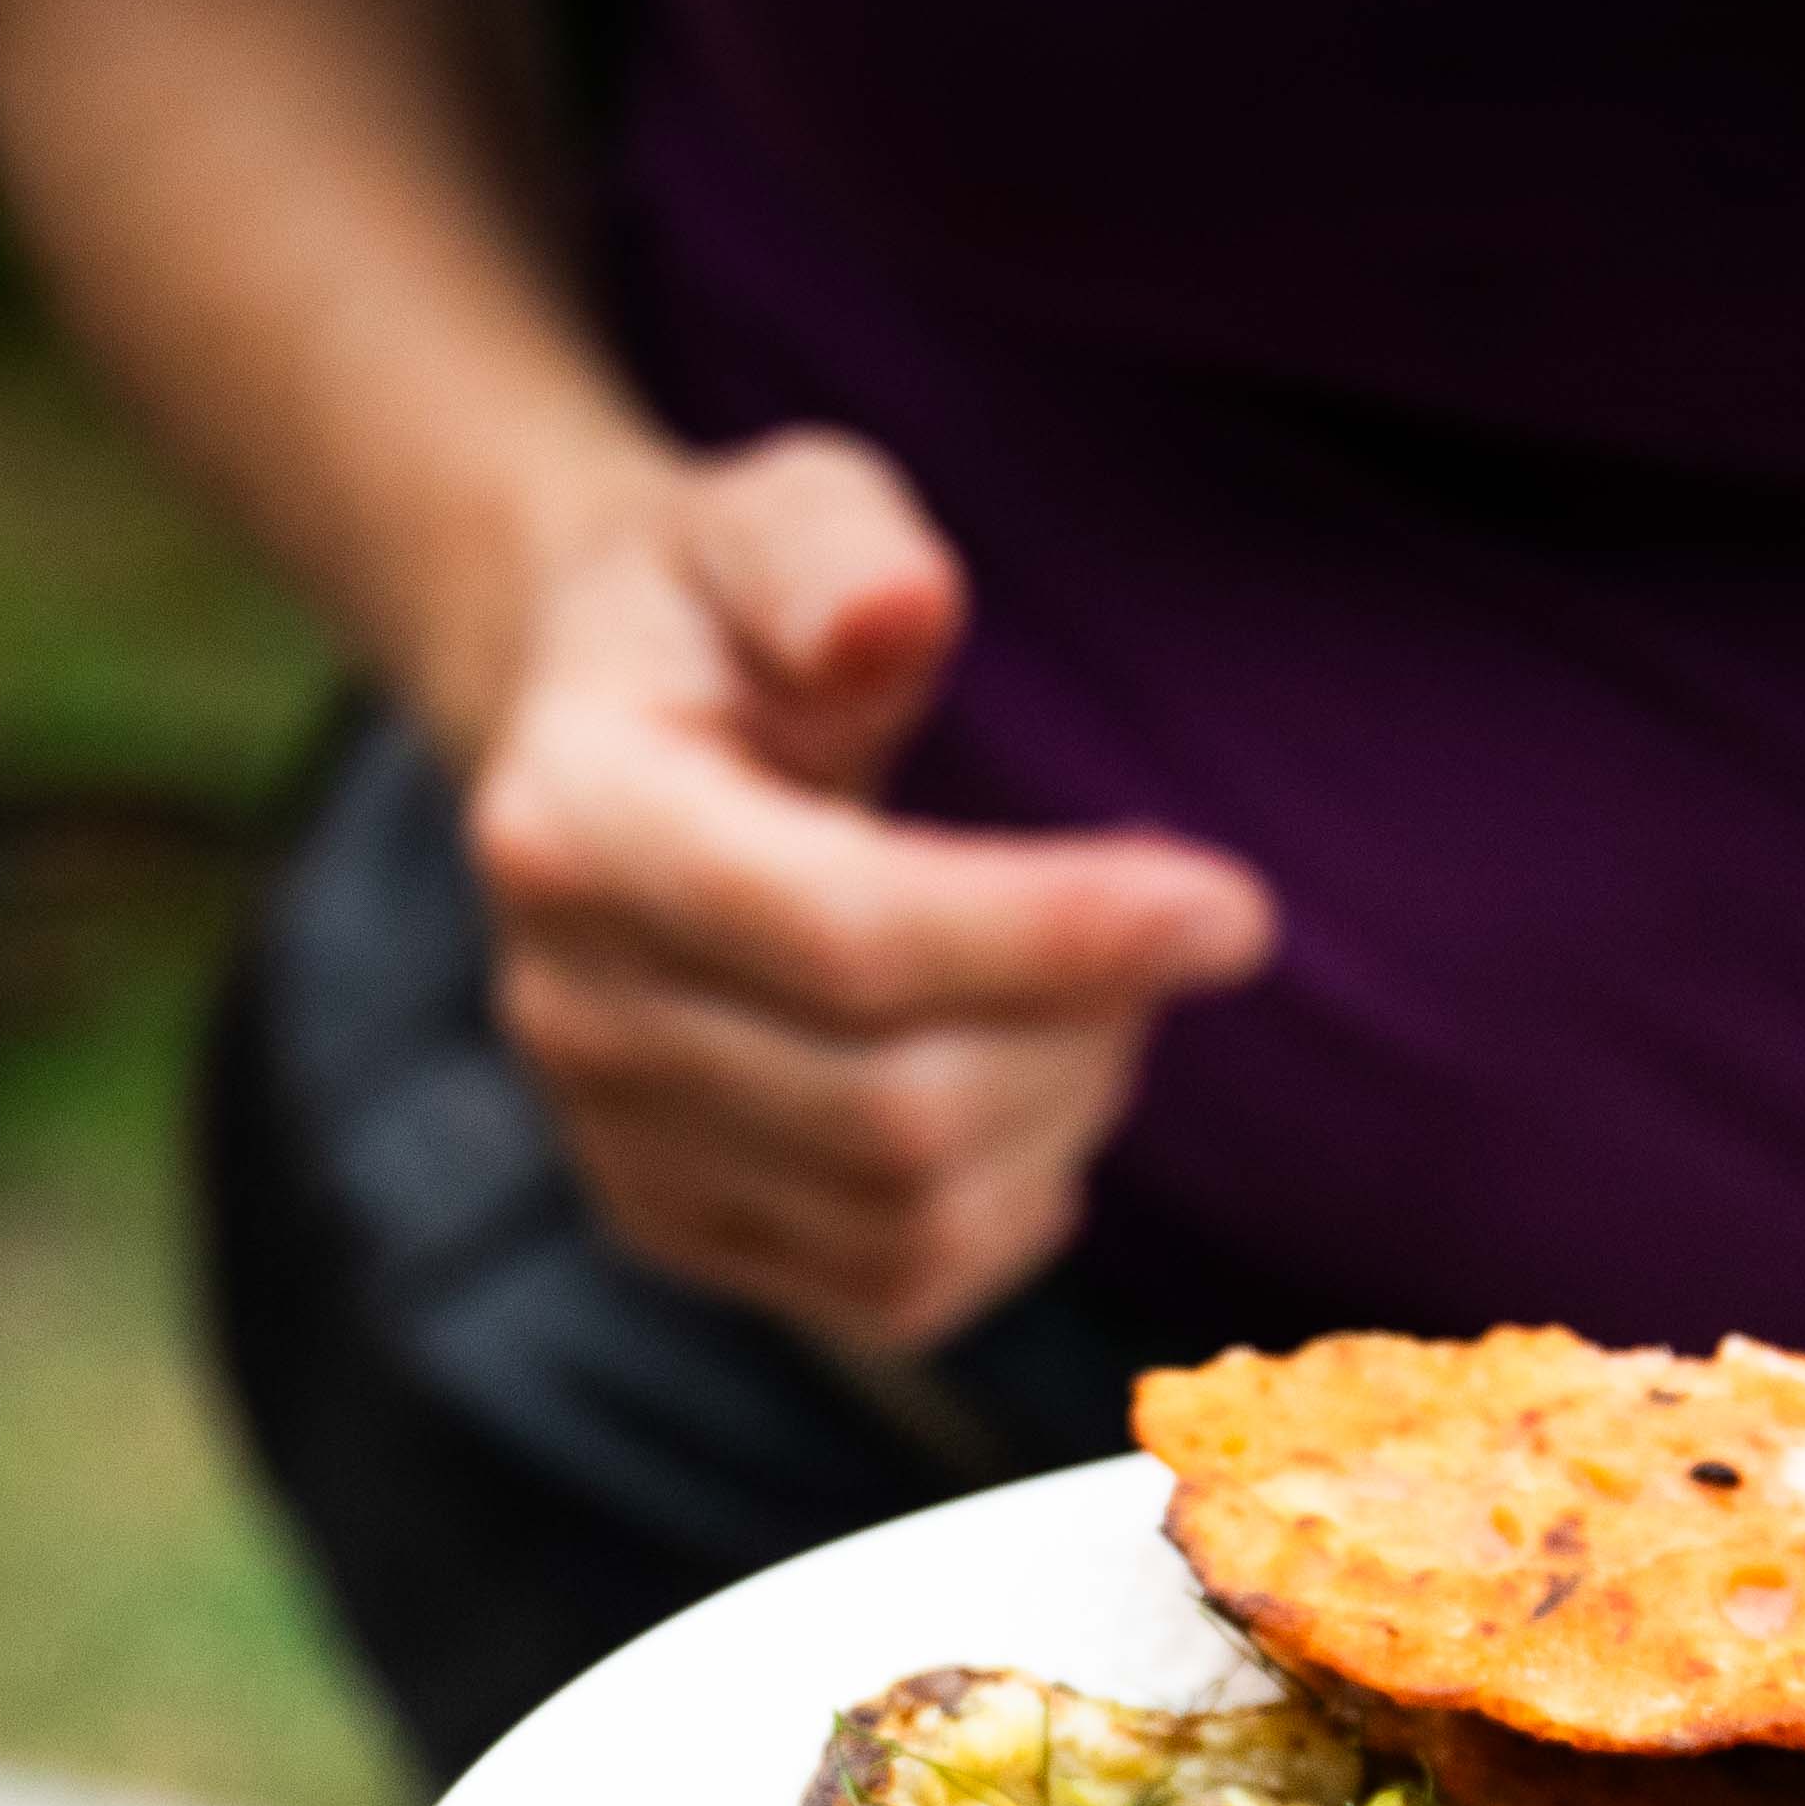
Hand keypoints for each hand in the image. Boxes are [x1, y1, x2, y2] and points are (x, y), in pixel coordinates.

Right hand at [457, 431, 1273, 1358]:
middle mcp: (568, 1008)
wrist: (597, 738)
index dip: (1056, 937)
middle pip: (889, 1109)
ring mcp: (611, 1140)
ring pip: (906, 1217)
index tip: (1237, 911)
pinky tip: (1036, 1090)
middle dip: (1081, 1030)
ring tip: (1096, 993)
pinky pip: (893, 1290)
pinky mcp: (673, 1225)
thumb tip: (896, 614)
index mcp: (575, 824)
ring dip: (1060, 1114)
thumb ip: (832, 554)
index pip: (844, 935)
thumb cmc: (722, 610)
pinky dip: (1011, 1209)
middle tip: (1164, 926)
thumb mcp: (772, 516)